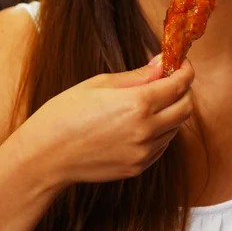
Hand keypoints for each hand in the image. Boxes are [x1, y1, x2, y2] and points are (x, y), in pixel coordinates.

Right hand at [19, 56, 193, 186]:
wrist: (46, 154)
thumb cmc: (67, 112)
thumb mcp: (102, 83)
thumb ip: (139, 75)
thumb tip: (163, 63)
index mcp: (138, 104)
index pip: (180, 84)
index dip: (185, 70)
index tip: (182, 63)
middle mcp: (146, 130)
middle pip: (185, 107)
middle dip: (184, 90)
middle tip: (170, 79)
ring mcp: (143, 152)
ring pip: (176, 127)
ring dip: (172, 110)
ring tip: (151, 100)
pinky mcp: (138, 167)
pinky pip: (162, 145)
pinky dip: (162, 130)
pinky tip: (143, 121)